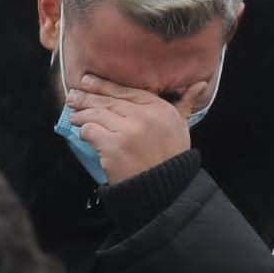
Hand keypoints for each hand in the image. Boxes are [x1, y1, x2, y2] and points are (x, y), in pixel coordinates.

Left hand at [66, 75, 207, 182]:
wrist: (166, 192)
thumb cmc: (171, 158)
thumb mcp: (181, 127)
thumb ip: (184, 104)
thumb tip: (200, 84)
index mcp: (160, 108)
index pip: (127, 91)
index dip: (104, 85)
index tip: (88, 80)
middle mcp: (145, 116)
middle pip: (108, 101)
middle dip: (87, 97)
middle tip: (73, 96)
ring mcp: (128, 131)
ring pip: (96, 114)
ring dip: (82, 115)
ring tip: (74, 115)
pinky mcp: (113, 147)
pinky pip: (91, 131)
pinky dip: (84, 131)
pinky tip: (82, 132)